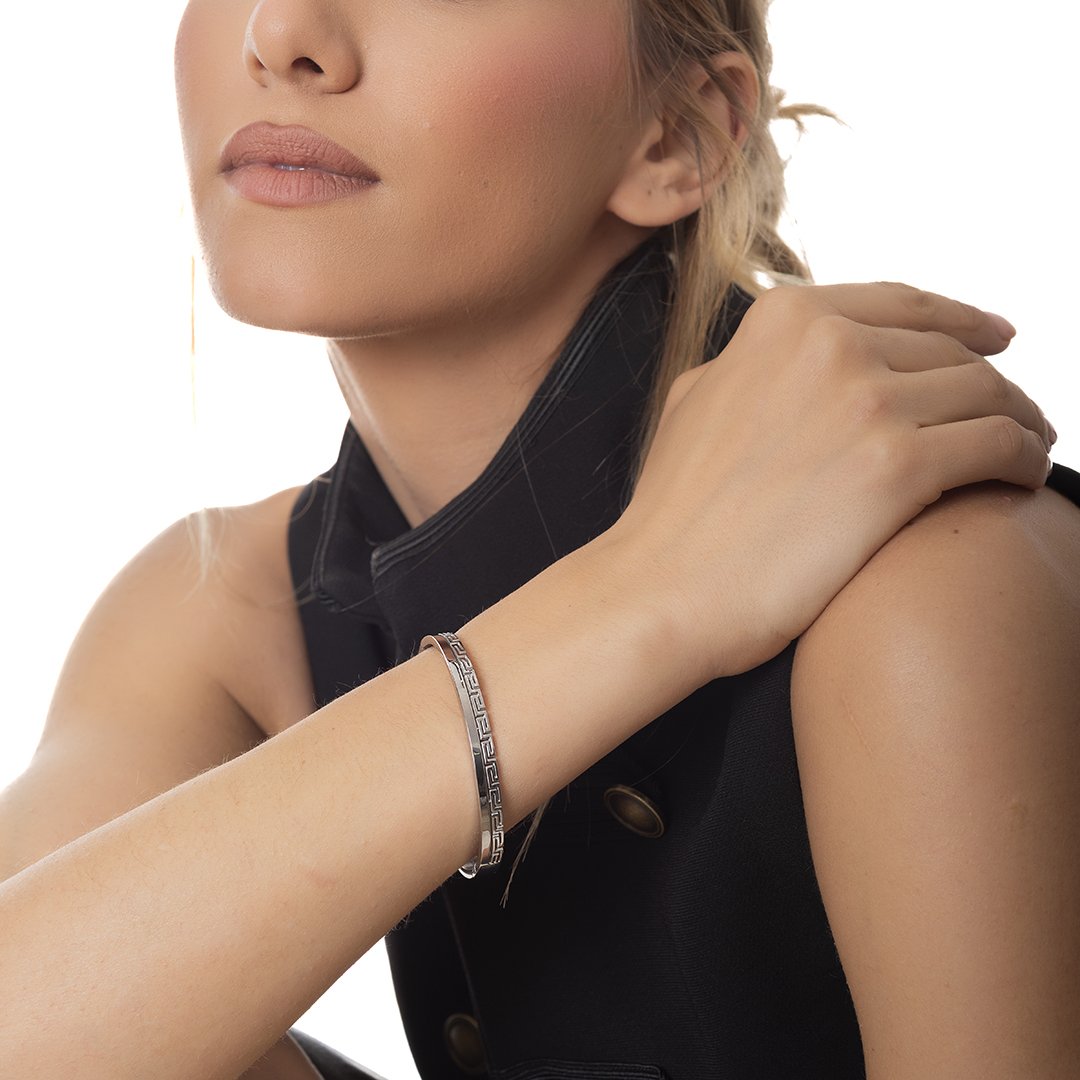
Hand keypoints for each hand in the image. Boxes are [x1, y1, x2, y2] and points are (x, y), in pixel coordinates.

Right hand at [606, 281, 1053, 683]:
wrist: (662, 587)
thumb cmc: (673, 513)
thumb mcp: (696, 400)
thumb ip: (752, 365)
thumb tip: (791, 361)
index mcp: (784, 319)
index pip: (905, 304)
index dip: (964, 319)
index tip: (998, 339)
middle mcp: (830, 344)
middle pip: (953, 353)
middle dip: (995, 384)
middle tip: (1018, 416)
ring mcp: (866, 402)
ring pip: (988, 396)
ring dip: (1022, 422)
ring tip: (1029, 450)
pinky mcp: (898, 468)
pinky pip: (997, 447)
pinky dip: (1024, 459)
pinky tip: (1023, 479)